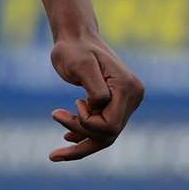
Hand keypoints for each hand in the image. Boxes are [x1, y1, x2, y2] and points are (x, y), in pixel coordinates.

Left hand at [47, 32, 143, 161]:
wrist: (75, 35)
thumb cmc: (73, 47)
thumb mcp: (80, 65)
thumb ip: (94, 89)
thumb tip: (98, 108)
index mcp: (128, 89)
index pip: (110, 125)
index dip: (86, 124)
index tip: (68, 107)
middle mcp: (133, 97)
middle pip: (109, 133)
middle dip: (81, 136)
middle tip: (55, 123)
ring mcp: (127, 101)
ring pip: (106, 134)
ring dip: (82, 142)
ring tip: (56, 154)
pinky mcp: (116, 102)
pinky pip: (103, 125)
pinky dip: (86, 134)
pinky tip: (68, 137)